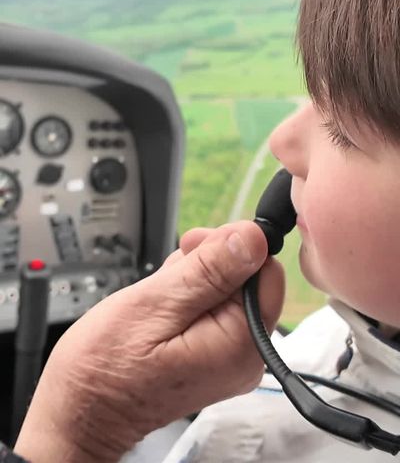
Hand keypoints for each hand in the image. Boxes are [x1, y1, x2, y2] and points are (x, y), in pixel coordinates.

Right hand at [15, 221, 284, 462]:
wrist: (83, 409)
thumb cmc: (107, 367)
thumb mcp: (156, 304)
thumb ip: (210, 270)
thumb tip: (253, 237)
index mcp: (241, 344)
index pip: (266, 271)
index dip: (231, 248)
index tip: (195, 250)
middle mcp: (245, 355)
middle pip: (248, 278)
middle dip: (210, 264)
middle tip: (170, 278)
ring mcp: (230, 356)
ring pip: (228, 288)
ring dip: (195, 279)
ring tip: (161, 297)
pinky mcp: (214, 353)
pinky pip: (214, 307)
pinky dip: (190, 295)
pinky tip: (164, 306)